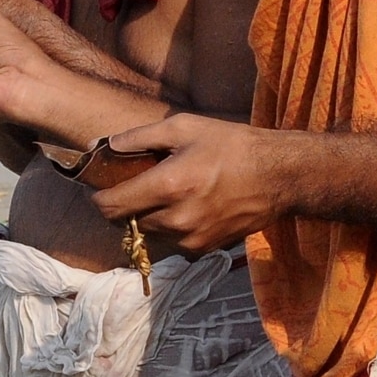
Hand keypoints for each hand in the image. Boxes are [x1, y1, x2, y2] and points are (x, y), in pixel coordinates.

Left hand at [89, 113, 285, 252]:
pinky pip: (171, 241)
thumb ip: (139, 137)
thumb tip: (104, 145)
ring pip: (148, 233)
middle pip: (126, 222)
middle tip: (133, 184)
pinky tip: (183, 205)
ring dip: (145, 217)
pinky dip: (168, 226)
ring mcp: (191, 239)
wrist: (278, 177)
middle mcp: (177, 219)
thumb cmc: (231, 145)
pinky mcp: (204, 249)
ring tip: (162, 193)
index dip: (98, 197)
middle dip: (122, 205)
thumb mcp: (183, 127)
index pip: (111, 206)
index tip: (100, 186)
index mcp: (169, 186)